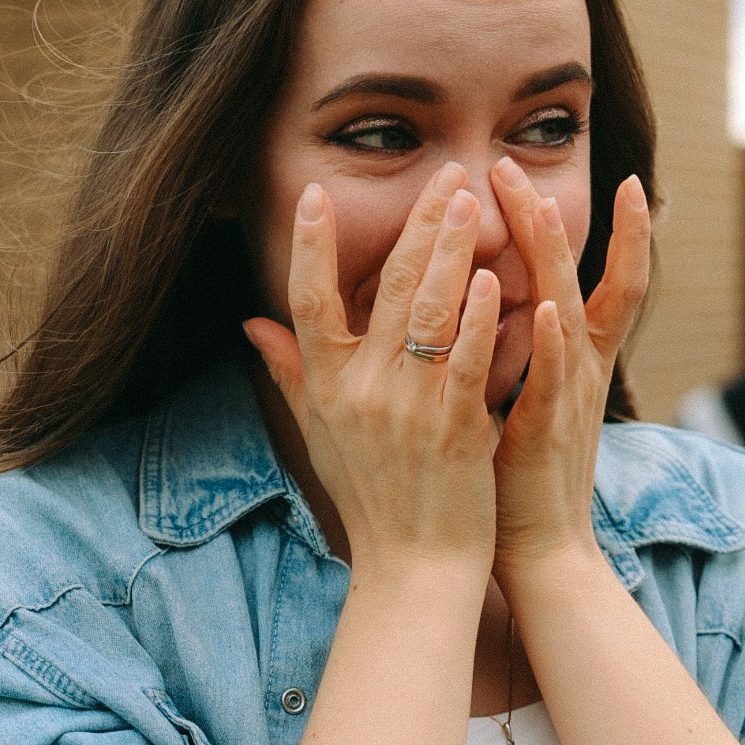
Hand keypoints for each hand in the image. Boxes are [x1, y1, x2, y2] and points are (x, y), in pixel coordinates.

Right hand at [243, 164, 500, 583]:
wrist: (414, 568)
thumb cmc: (370, 499)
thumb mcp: (320, 434)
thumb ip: (290, 372)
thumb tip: (251, 324)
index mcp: (327, 388)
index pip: (306, 303)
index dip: (310, 247)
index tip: (317, 194)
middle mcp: (362, 391)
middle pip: (384, 290)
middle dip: (415, 226)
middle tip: (443, 175)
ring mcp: (409, 408)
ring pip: (429, 311)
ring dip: (450, 250)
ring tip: (469, 200)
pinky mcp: (456, 427)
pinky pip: (467, 359)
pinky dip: (479, 316)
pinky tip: (493, 275)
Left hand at [488, 158, 650, 587]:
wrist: (536, 552)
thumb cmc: (508, 477)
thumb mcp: (497, 401)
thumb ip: (478, 353)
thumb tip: (451, 312)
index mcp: (564, 360)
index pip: (576, 278)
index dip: (579, 229)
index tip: (561, 174)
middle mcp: (574, 369)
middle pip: (571, 277)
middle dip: (547, 219)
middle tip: (514, 162)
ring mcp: (565, 399)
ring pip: (568, 313)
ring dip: (551, 259)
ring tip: (535, 205)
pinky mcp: (549, 433)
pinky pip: (553, 381)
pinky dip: (551, 342)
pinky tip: (543, 305)